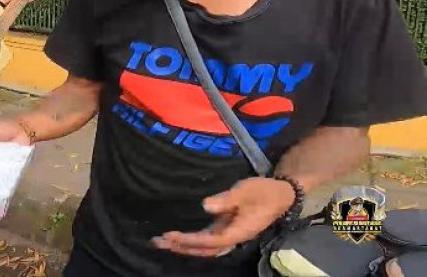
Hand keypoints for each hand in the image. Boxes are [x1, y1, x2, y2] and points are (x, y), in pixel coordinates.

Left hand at [153, 177, 294, 256]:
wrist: (281, 195)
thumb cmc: (263, 192)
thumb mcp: (245, 191)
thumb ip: (226, 199)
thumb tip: (206, 205)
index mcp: (238, 231)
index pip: (210, 241)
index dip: (190, 240)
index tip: (171, 235)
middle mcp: (233, 237)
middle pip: (205, 249)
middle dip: (182, 247)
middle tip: (158, 242)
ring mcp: (230, 234)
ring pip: (205, 246)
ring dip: (185, 245)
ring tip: (163, 242)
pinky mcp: (228, 229)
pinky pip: (208, 240)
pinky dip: (192, 240)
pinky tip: (180, 238)